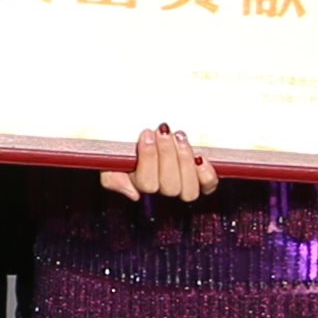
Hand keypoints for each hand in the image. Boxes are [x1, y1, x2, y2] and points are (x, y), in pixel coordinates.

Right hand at [102, 122, 216, 203]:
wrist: (140, 124)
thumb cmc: (123, 141)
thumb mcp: (109, 156)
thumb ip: (112, 178)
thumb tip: (134, 194)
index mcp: (139, 183)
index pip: (147, 184)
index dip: (149, 159)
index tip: (146, 134)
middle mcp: (162, 186)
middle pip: (170, 187)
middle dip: (167, 156)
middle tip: (162, 132)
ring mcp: (182, 182)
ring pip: (188, 189)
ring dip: (184, 161)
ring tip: (178, 137)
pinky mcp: (200, 176)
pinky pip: (208, 185)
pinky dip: (206, 174)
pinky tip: (199, 157)